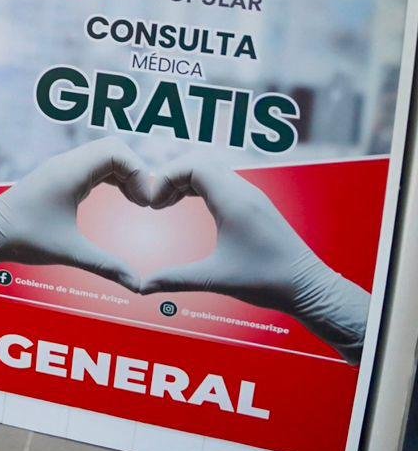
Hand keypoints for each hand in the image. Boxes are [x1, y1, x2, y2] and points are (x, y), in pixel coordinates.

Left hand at [0, 138, 158, 290]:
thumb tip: (139, 285)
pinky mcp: (59, 176)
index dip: (139, 172)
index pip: (116, 151)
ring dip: (125, 174)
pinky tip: (120, 199)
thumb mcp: (69, 252)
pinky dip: (112, 177)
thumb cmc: (23, 238)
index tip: (146, 203)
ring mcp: (62, 168)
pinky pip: (94, 165)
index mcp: (69, 172)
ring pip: (104, 156)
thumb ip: (107, 266)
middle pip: (114, 149)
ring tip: (137, 203)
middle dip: (136, 171)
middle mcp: (66, 163)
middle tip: (144, 203)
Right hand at [139, 157, 368, 362]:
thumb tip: (142, 287)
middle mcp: (244, 191)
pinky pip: (222, 181)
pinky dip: (201, 187)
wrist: (309, 288)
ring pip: (211, 170)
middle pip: (199, 162)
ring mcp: (252, 196)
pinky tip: (191, 206)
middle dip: (171, 176)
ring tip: (168, 204)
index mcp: (233, 201)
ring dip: (186, 180)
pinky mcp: (256, 205)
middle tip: (157, 202)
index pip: (192, 165)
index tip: (153, 203)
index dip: (165, 178)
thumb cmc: (267, 281)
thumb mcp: (215, 278)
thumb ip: (175, 279)